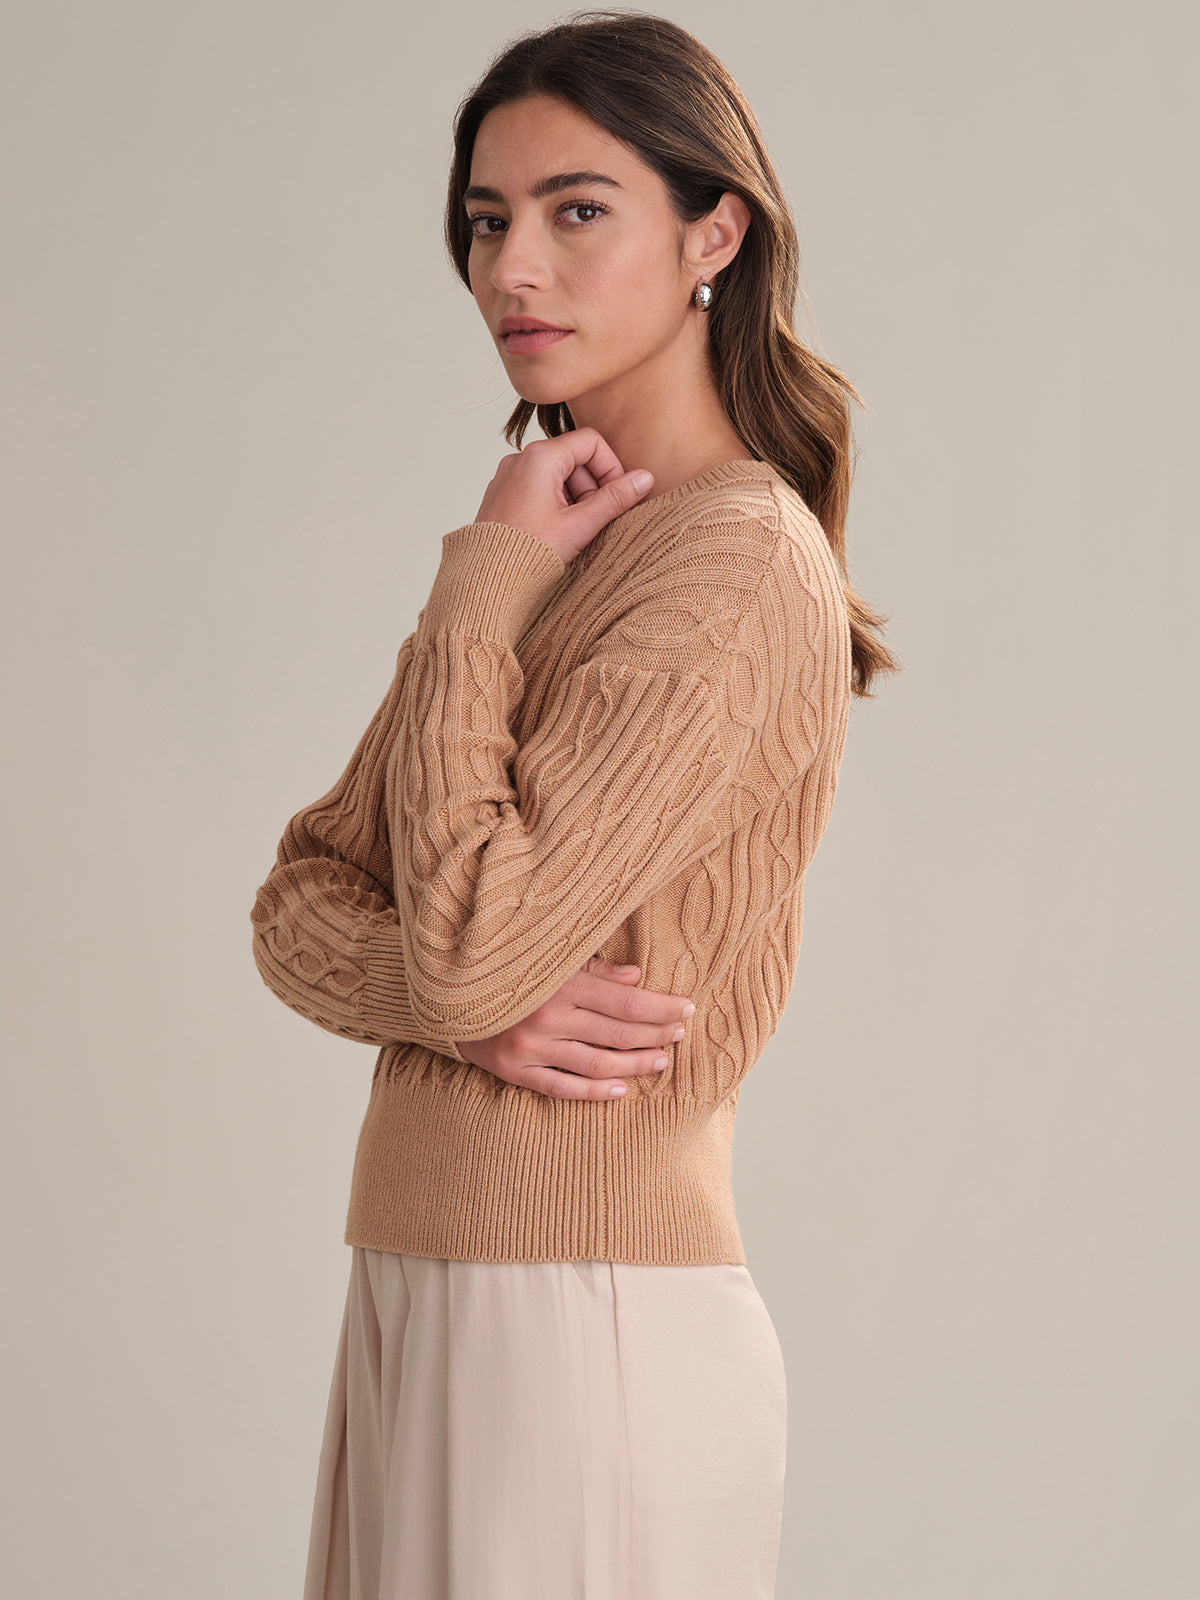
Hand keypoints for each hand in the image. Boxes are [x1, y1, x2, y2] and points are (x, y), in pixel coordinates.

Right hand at [453, 957, 693, 1099]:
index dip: (660, 1007)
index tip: (687, 1008)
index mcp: (559, 983)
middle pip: (618, 1032)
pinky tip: (622, 1089)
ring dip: (636, 1064)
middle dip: (656, 1034)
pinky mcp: (515, 1071)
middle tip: (679, 1034)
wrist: (445, 995)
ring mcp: (531, 1048)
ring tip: (662, 1061)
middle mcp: (548, 1016)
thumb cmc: (506, 973)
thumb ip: (593, 970)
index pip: (625, 1000)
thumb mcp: (548, 961)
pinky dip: (595, 1092)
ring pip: (598, 1063)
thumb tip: (636, 977)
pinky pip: (563, 1088)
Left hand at [473, 428, 654, 563]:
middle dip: (592, 487)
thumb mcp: (580, 525)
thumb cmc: (526, 554)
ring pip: (557, 476)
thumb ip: (615, 499)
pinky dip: (556, 506)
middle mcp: (520, 460)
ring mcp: (508, 477)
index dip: (611, 467)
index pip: (591, 442)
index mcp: (539, 457)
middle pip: (574, 459)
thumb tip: (645, 479)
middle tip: (595, 520)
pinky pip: (538, 490)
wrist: (485, 582)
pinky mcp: (502, 496)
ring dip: (575, 499)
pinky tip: (556, 534)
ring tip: (574, 531)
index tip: (618, 497)